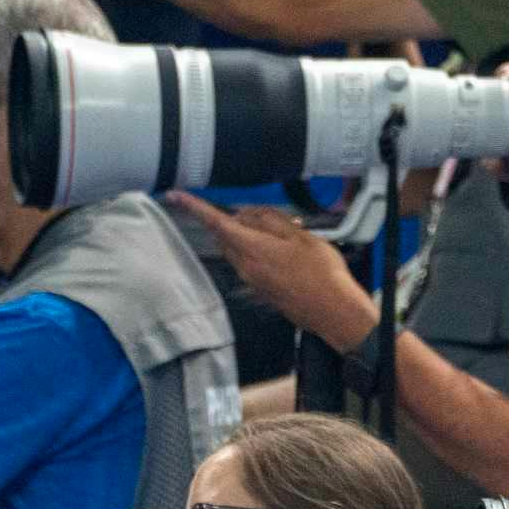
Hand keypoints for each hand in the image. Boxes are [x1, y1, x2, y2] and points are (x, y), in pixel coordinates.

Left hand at [167, 194, 378, 351]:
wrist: (333, 312)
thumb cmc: (321, 272)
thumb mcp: (299, 236)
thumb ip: (269, 221)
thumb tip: (246, 215)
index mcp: (253, 250)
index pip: (216, 224)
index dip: (194, 208)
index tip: (174, 196)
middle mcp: (245, 267)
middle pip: (227, 235)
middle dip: (238, 220)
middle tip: (270, 216)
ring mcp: (252, 281)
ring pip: (238, 248)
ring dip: (252, 235)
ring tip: (287, 233)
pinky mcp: (260, 290)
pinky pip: (250, 262)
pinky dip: (260, 250)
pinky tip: (287, 252)